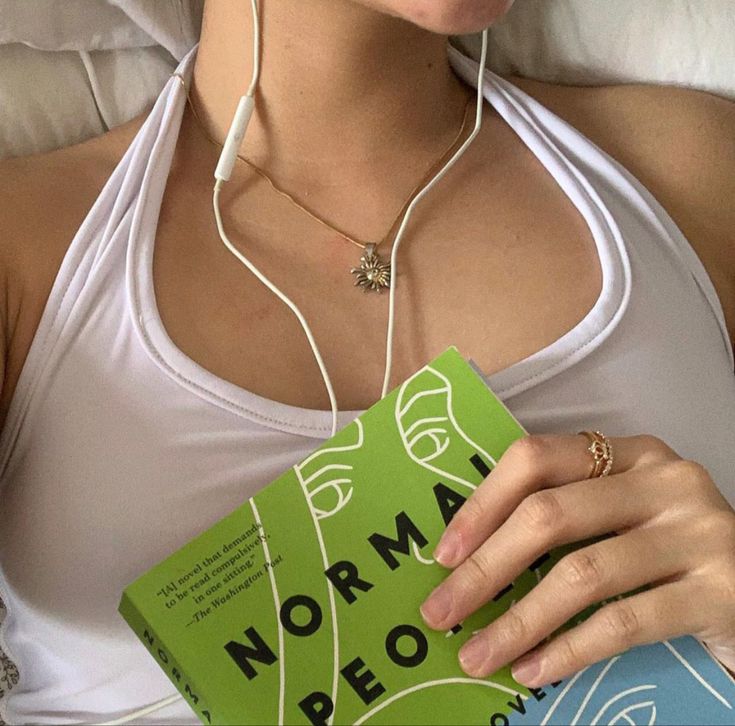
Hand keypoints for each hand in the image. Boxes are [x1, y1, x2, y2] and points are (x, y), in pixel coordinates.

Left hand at [419, 433, 734, 686]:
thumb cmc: (669, 554)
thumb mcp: (619, 516)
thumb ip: (564, 516)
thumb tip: (466, 557)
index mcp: (628, 453)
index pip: (536, 459)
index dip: (482, 505)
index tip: (443, 553)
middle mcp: (665, 480)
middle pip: (550, 514)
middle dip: (485, 568)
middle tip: (442, 611)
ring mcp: (697, 532)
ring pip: (582, 573)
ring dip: (518, 621)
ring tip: (477, 654)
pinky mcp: (721, 591)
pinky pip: (625, 623)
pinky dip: (569, 650)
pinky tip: (534, 668)